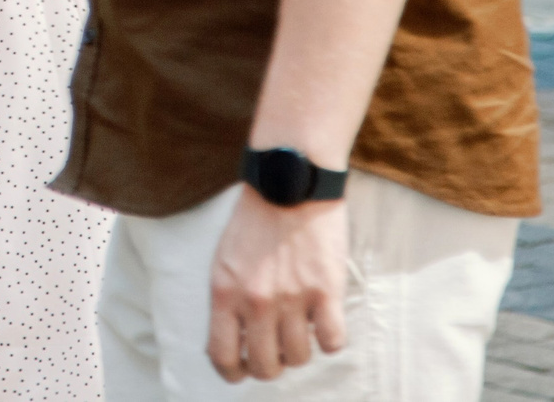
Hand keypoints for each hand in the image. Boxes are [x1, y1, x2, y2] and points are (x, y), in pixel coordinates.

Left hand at [206, 193, 349, 382]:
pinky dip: (330, 338)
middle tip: (278, 350)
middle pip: (265, 365)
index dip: (232, 372)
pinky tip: (326, 320)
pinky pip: (332, 342)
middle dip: (271, 365)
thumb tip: (236, 339)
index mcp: (225, 292)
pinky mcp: (326, 290)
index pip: (222, 355)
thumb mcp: (225, 258)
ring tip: (302, 326)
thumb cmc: (256, 218)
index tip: (241, 372)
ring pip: (299, 357)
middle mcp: (256, 301)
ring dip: (302, 349)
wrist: (290, 181)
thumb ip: (228, 298)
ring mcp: (292, 297)